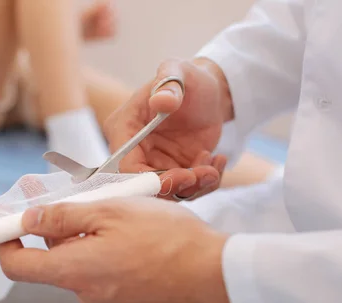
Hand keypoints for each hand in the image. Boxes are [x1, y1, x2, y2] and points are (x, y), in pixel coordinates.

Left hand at [0, 197, 230, 302]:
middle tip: (83, 195)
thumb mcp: (111, 212)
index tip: (7, 220)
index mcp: (74, 271)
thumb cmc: (166, 238)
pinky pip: (105, 271)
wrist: (214, 274)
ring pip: (83, 260)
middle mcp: (85, 293)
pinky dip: (109, 249)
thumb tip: (28, 218)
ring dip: (91, 234)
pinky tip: (137, 233)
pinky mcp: (128, 301)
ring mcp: (108, 300)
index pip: (18, 266)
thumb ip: (63, 216)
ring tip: (122, 210)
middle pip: (55, 257)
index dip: (5, 242)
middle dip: (62, 226)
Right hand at [104, 58, 233, 200]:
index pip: (125, 165)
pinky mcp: (175, 171)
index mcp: (124, 128)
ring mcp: (155, 164)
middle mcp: (135, 151)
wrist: (210, 92)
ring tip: (214, 163)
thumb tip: (161, 101)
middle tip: (206, 173)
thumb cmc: (189, 78)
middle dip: (179, 185)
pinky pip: (188, 189)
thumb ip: (168, 84)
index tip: (183, 176)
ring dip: (197, 185)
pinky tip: (218, 160)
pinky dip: (207, 181)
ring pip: (170, 192)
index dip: (150, 179)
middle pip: (146, 185)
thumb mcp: (179, 72)